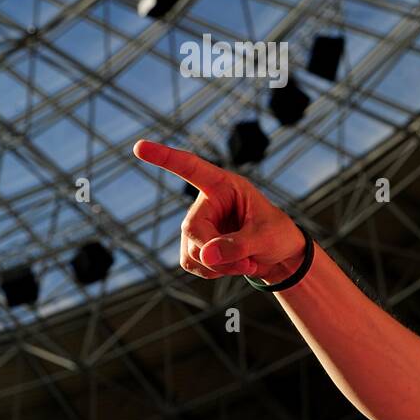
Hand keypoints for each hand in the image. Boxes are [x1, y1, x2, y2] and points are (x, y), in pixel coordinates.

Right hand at [133, 140, 306, 283]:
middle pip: (192, 229)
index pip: (190, 168)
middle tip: (246, 262)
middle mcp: (206, 202)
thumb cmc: (278, 235)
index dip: (164, 157)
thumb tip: (205, 257)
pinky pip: (192, 264)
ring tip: (247, 263)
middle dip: (216, 252)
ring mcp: (198, 225)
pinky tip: (233, 267)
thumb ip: (237, 245)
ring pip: (192, 252)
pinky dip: (214, 272)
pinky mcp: (194, 246)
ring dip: (219, 267)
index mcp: (223, 185)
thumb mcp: (266, 237)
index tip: (138, 147)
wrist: (280, 257)